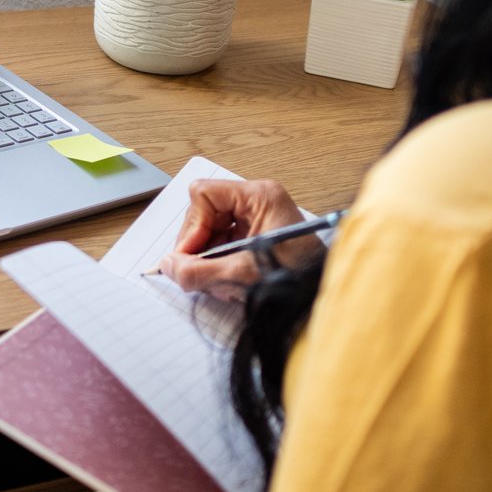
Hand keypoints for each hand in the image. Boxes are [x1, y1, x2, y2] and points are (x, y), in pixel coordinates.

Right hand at [156, 179, 311, 300]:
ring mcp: (255, 219)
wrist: (321, 297)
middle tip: (198, 273)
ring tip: (219, 282)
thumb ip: (201, 271)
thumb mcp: (244, 275)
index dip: (192, 226)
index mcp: (260, 197)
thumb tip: (169, 266)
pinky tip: (228, 283)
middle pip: (203, 214)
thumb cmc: (300, 277)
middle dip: (197, 247)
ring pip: (209, 232)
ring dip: (206, 260)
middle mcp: (256, 202)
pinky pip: (220, 245)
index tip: (188, 255)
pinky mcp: (254, 237)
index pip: (204, 195)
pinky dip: (217, 266)